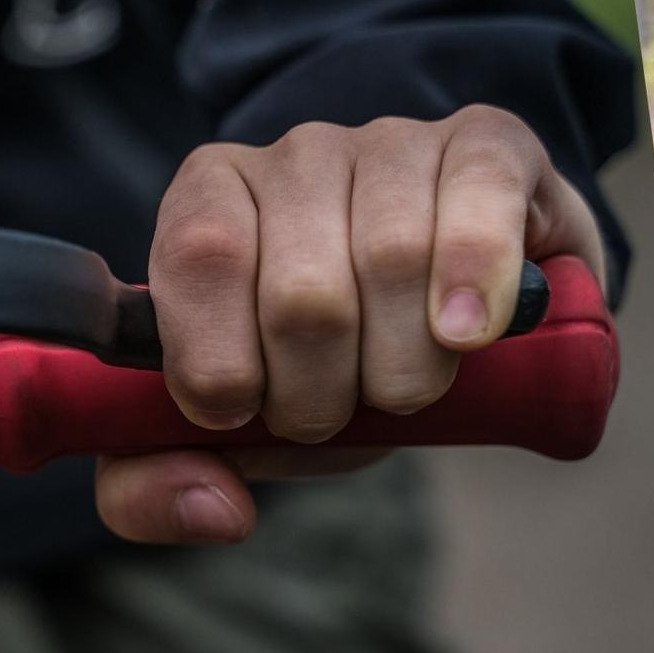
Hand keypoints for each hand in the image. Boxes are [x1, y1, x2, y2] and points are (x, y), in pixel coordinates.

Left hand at [94, 105, 604, 544]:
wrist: (462, 308)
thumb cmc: (344, 359)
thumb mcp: (251, 421)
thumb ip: (166, 477)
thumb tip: (216, 511)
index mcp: (214, 198)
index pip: (199, 256)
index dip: (223, 361)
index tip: (250, 412)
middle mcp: (301, 154)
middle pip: (304, 290)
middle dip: (325, 393)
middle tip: (344, 410)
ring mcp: (397, 141)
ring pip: (393, 257)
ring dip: (409, 365)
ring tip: (413, 384)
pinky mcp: (487, 144)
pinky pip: (479, 199)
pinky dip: (476, 276)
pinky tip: (469, 330)